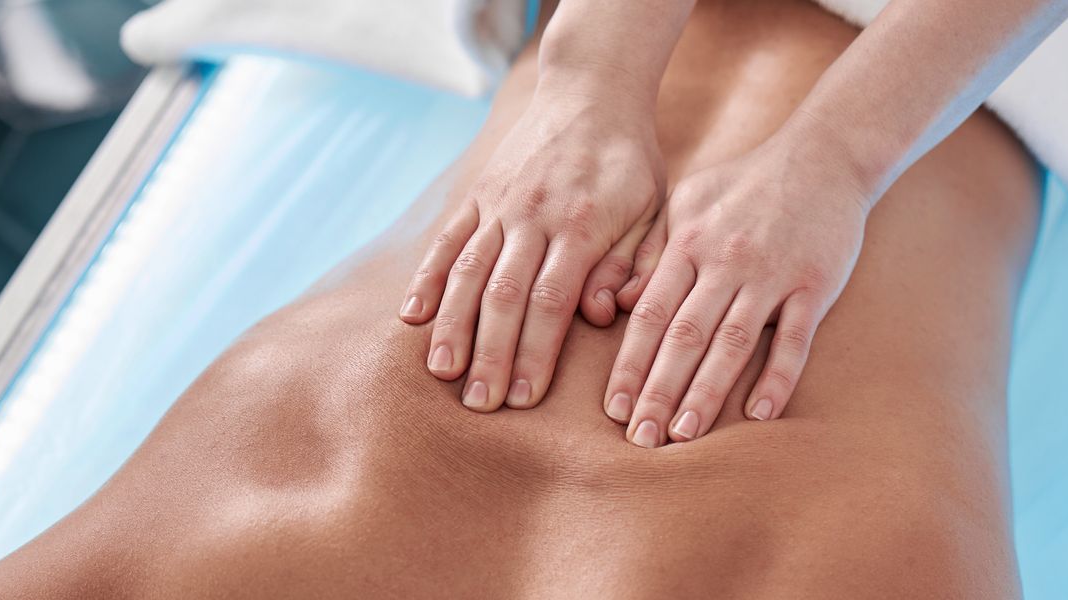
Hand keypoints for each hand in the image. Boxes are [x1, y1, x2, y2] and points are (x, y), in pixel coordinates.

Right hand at [400, 84, 662, 412]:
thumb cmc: (630, 162)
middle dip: (489, 353)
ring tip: (442, 372)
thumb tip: (601, 314)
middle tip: (479, 404)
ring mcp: (499, 204)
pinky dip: (427, 278)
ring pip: (467, 271)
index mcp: (581, 225)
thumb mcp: (655, 209)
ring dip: (452, 325)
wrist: (591, 92)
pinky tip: (413, 317)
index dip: (535, 353)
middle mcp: (532, 216)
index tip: (524, 398)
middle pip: (503, 295)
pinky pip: (447, 240)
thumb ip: (634, 263)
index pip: (552, 301)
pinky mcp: (478, 193)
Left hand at [603, 136, 873, 446]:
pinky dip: (777, 377)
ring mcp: (772, 274)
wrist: (824, 155)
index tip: (612, 409)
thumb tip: (616, 304)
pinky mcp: (815, 284)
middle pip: (684, 335)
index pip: (651, 314)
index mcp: (690, 242)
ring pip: (732, 343)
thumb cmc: (747, 184)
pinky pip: (794, 338)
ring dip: (705, 393)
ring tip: (683, 435)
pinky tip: (758, 413)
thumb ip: (652, 251)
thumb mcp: (688, 203)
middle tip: (639, 439)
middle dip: (658, 390)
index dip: (630, 363)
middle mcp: (726, 261)